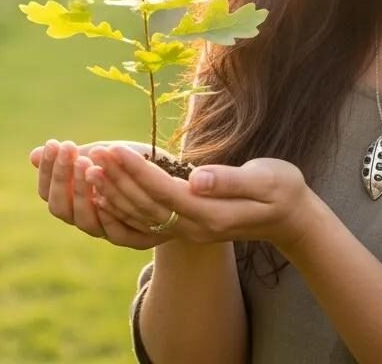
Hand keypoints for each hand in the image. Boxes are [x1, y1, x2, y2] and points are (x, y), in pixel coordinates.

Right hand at [30, 138, 181, 249]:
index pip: (48, 193)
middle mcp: (86, 220)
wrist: (173, 181)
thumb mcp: (101, 157)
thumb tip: (33, 155)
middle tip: (69, 149)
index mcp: (73, 202)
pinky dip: (108, 213)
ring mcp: (107, 232)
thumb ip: (72, 159)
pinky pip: (116, 232)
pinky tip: (106, 191)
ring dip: (83, 193)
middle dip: (63, 178)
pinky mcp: (134, 239)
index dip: (48, 171)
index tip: (55, 144)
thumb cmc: (131, 166)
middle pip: (61, 209)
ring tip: (87, 164)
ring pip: (85, 222)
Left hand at [86, 143, 318, 253]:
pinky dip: (122, 206)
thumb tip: (198, 179)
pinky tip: (104, 192)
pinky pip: (146, 221)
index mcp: (213, 215)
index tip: (115, 149)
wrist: (291, 218)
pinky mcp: (186, 226)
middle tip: (93, 152)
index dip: (137, 171)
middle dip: (117, 178)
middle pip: (146, 204)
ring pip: (142, 215)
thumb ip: (232, 180)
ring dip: (114, 191)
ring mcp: (189, 231)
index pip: (165, 192)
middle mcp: (196, 228)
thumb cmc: (282, 191)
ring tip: (90, 167)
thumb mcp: (267, 180)